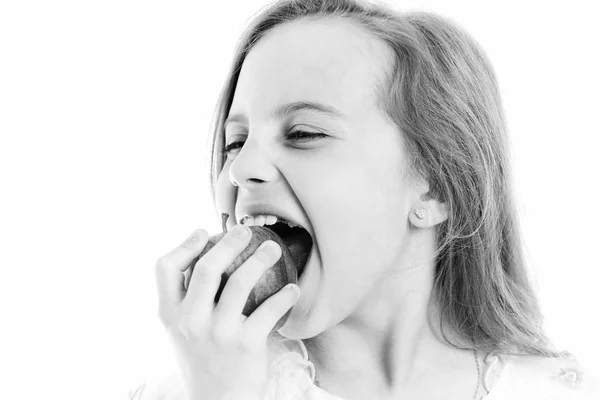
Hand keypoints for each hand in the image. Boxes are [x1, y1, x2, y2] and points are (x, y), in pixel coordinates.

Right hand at [155, 225, 300, 399]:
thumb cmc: (202, 356)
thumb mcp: (182, 328)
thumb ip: (188, 296)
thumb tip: (208, 251)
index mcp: (170, 313)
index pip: (165, 268)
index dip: (185, 245)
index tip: (204, 233)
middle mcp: (190, 321)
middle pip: (207, 268)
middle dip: (229, 242)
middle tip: (245, 231)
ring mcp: (218, 333)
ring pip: (240, 283)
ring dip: (260, 259)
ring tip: (273, 248)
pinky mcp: (245, 344)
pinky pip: (269, 310)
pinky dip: (285, 296)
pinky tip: (293, 288)